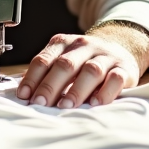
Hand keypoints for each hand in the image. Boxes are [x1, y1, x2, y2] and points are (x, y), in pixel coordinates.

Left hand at [16, 22, 148, 108]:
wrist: (120, 47)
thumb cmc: (84, 60)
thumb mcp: (63, 59)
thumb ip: (47, 72)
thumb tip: (25, 93)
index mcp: (64, 43)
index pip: (44, 59)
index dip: (33, 77)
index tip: (25, 95)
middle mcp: (84, 46)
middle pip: (65, 64)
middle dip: (51, 85)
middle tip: (40, 103)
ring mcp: (105, 56)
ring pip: (90, 70)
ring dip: (76, 89)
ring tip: (65, 106)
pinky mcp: (124, 68)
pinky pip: (115, 78)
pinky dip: (105, 91)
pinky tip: (95, 103)